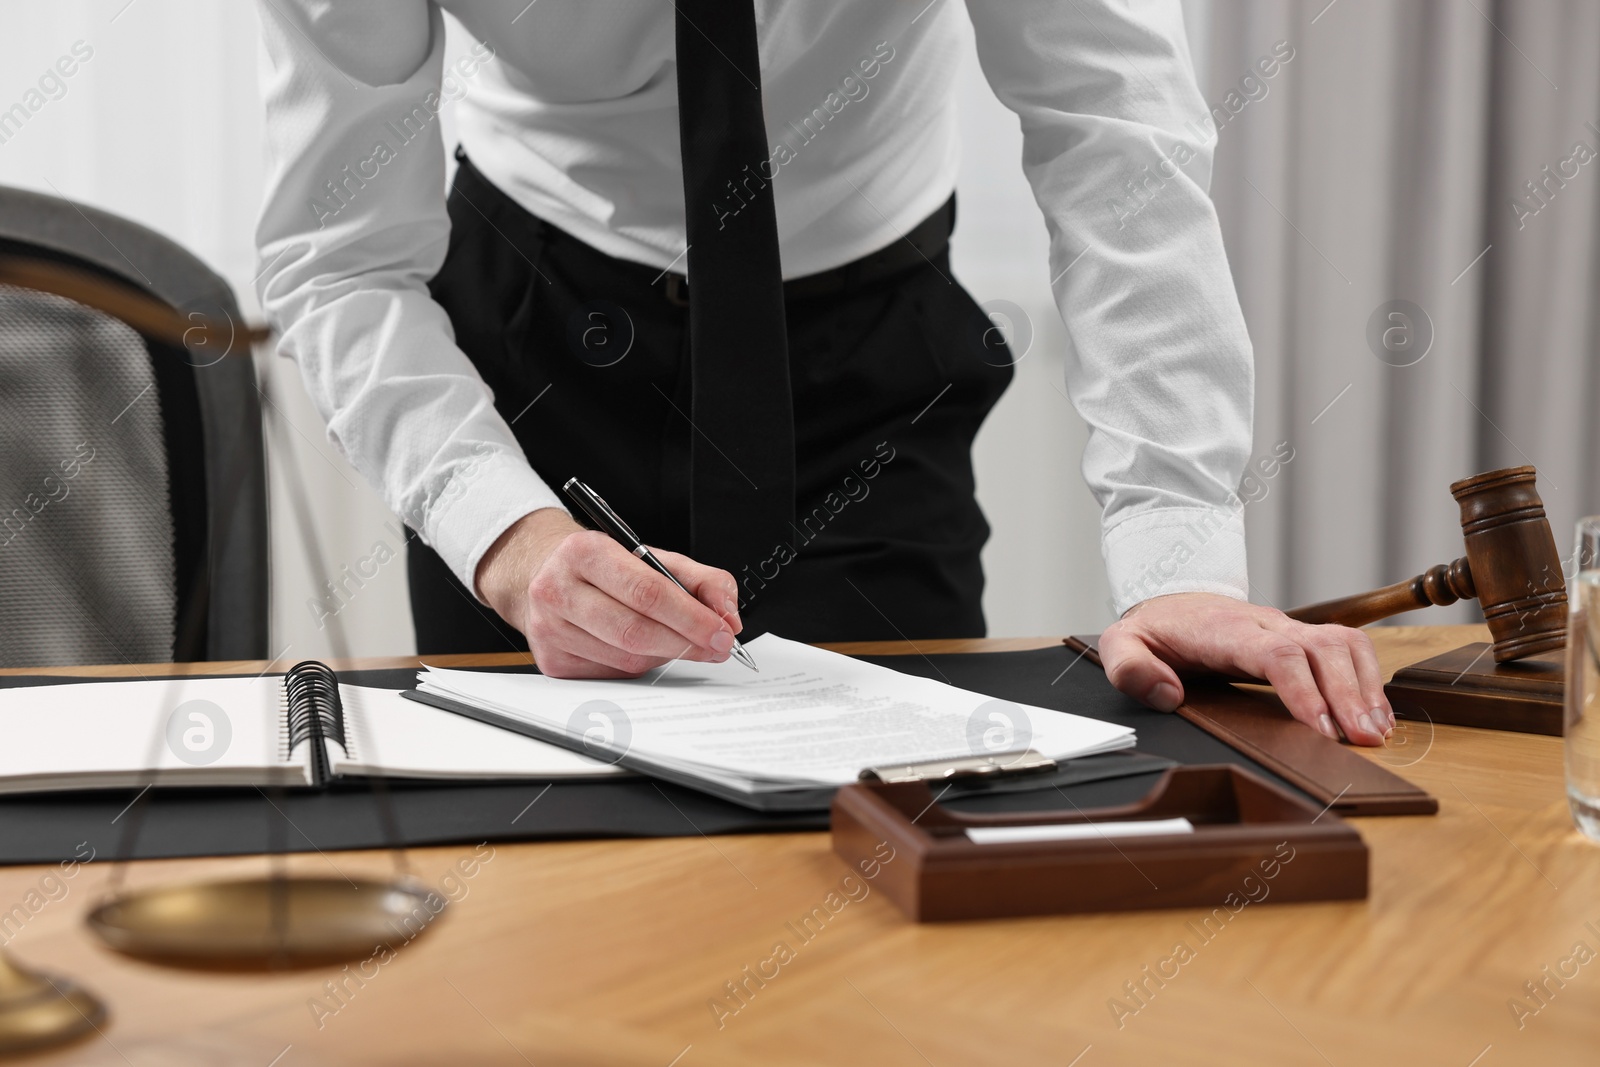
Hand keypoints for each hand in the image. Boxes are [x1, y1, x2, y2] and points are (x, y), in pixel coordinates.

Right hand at [475, 508, 742, 678]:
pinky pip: (611, 674)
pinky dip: (637, 665)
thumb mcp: (650, 556)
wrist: (541, 573)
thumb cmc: (601, 566)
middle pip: (635, 631)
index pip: (647, 592)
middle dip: (686, 643)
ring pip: (625, 658)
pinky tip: (641, 648)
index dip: (691, 617)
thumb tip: (727, 615)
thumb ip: (700, 579)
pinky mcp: (550, 660)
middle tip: (716, 647)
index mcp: (585, 552)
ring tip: (677, 641)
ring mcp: (549, 629)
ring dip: (663, 655)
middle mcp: (558, 590)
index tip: (722, 631)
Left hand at [1098, 592, 1392, 745]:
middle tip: (1362, 740)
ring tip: (1375, 731)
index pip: (1277, 653)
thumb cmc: (1153, 629)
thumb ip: (1131, 669)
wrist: (1169, 598)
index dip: (1304, 690)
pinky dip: (1367, 677)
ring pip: (1342, 642)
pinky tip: (1373, 713)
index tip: (1322, 728)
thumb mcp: (1121, 645)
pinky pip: (1345, 646)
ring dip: (1365, 686)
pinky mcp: (1299, 636)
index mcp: (1225, 629)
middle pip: (1322, 647)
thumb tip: (1166, 693)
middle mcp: (1264, 623)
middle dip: (1348, 694)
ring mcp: (1286, 627)